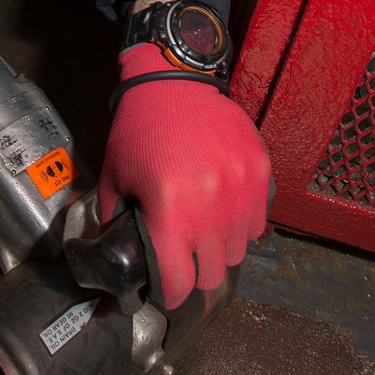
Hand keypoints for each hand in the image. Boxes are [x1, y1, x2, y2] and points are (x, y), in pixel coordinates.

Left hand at [97, 42, 271, 308]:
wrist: (174, 79)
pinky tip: (224, 209)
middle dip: (196, 273)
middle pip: (214, 273)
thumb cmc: (141, 127)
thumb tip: (114, 252)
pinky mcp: (260, 171)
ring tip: (204, 231)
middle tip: (184, 258)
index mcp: (171, 212)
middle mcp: (212, 206)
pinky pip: (258, 220)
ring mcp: (241, 188)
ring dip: (221, 248)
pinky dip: (242, 223)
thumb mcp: (116, 176)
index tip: (165, 291)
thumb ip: (116, 220)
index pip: (180, 283)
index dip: (169, 294)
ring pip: (240, 249)